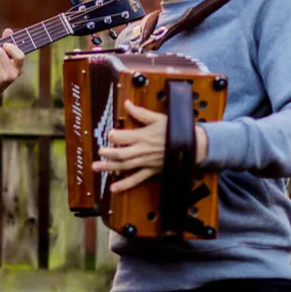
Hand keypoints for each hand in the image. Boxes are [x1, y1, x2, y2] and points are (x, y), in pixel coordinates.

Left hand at [92, 100, 207, 193]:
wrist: (193, 145)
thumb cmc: (175, 130)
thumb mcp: (158, 118)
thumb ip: (140, 113)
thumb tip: (127, 103)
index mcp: (143, 136)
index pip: (125, 137)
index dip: (115, 136)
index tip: (108, 135)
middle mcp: (143, 150)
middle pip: (122, 154)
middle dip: (108, 154)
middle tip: (99, 152)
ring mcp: (146, 162)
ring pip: (125, 166)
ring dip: (110, 167)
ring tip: (96, 168)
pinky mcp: (151, 171)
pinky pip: (137, 179)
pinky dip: (125, 184)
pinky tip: (114, 188)